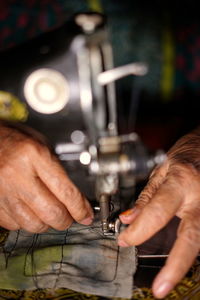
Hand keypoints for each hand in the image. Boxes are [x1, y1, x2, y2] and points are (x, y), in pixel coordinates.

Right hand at [0, 122, 92, 232]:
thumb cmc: (14, 140)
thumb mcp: (41, 145)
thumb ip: (58, 171)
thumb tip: (75, 198)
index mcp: (34, 155)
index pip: (65, 191)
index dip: (80, 208)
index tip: (86, 215)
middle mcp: (17, 174)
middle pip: (51, 213)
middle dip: (66, 221)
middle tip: (70, 217)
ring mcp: (2, 191)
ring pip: (33, 224)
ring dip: (46, 223)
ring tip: (49, 213)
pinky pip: (15, 224)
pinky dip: (26, 222)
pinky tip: (29, 210)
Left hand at [118, 128, 199, 297]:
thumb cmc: (185, 154)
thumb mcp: (160, 169)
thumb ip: (146, 196)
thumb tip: (129, 218)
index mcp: (181, 181)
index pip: (156, 212)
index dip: (138, 231)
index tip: (125, 240)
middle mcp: (199, 197)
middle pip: (190, 238)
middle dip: (175, 266)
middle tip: (160, 288)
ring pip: (198, 241)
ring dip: (182, 261)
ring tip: (166, 280)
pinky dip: (189, 248)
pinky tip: (179, 258)